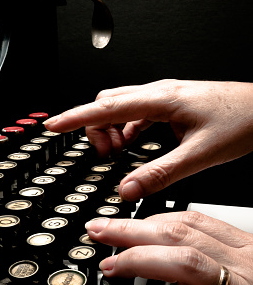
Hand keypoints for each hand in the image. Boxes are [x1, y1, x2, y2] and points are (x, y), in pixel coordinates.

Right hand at [44, 80, 252, 199]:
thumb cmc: (243, 120)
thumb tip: (128, 190)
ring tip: (119, 155)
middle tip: (104, 157)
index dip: (74, 117)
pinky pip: (138, 113)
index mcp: (161, 100)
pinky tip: (138, 146)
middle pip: (108, 104)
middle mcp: (159, 94)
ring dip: (113, 130)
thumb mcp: (199, 154)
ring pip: (122, 108)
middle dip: (95, 128)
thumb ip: (160, 173)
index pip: (105, 107)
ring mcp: (165, 97)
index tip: (52, 125)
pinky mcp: (172, 104)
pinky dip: (129, 130)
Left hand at [85, 212, 252, 284]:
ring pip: (188, 263)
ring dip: (142, 260)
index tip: (120, 222)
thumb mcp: (248, 276)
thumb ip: (213, 262)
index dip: (150, 218)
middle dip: (133, 230)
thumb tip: (163, 253)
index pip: (192, 221)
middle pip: (181, 235)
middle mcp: (247, 266)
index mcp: (245, 249)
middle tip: (100, 231)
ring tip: (112, 266)